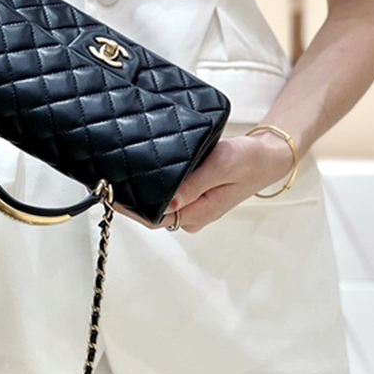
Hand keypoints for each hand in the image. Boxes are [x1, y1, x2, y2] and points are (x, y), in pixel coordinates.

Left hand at [114, 131, 294, 231]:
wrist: (268, 156)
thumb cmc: (249, 160)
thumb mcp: (221, 166)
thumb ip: (193, 185)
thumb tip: (167, 202)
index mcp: (197, 213)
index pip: (154, 217)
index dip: (130, 208)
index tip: (111, 192)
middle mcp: (191, 215)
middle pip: (151, 212)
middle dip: (128, 199)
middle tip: (105, 179)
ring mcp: (190, 207)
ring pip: (156, 203)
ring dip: (137, 192)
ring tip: (115, 174)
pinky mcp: (190, 196)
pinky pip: (165, 194)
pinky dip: (150, 186)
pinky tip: (136, 174)